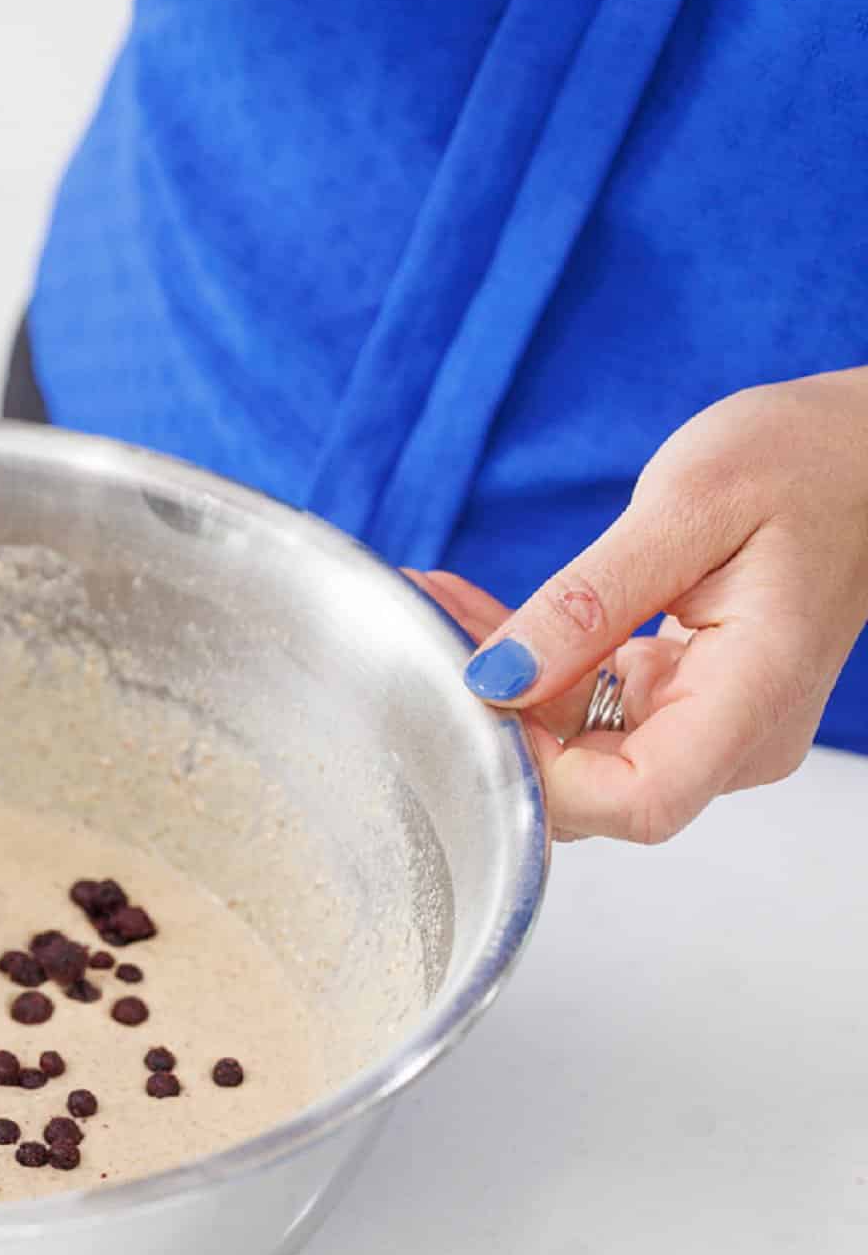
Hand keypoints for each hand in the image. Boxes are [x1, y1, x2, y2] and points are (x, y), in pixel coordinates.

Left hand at [406, 365, 867, 843]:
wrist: (863, 453)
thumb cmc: (805, 462)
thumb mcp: (688, 505)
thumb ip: (590, 600)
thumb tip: (498, 676)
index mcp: (755, 697)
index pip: (636, 800)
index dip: (541, 776)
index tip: (474, 696)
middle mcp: (735, 739)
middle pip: (589, 788)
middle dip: (496, 720)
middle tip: (430, 627)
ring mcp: (708, 729)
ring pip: (572, 755)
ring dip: (500, 690)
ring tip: (443, 606)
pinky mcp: (681, 704)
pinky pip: (585, 716)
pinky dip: (530, 672)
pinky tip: (482, 616)